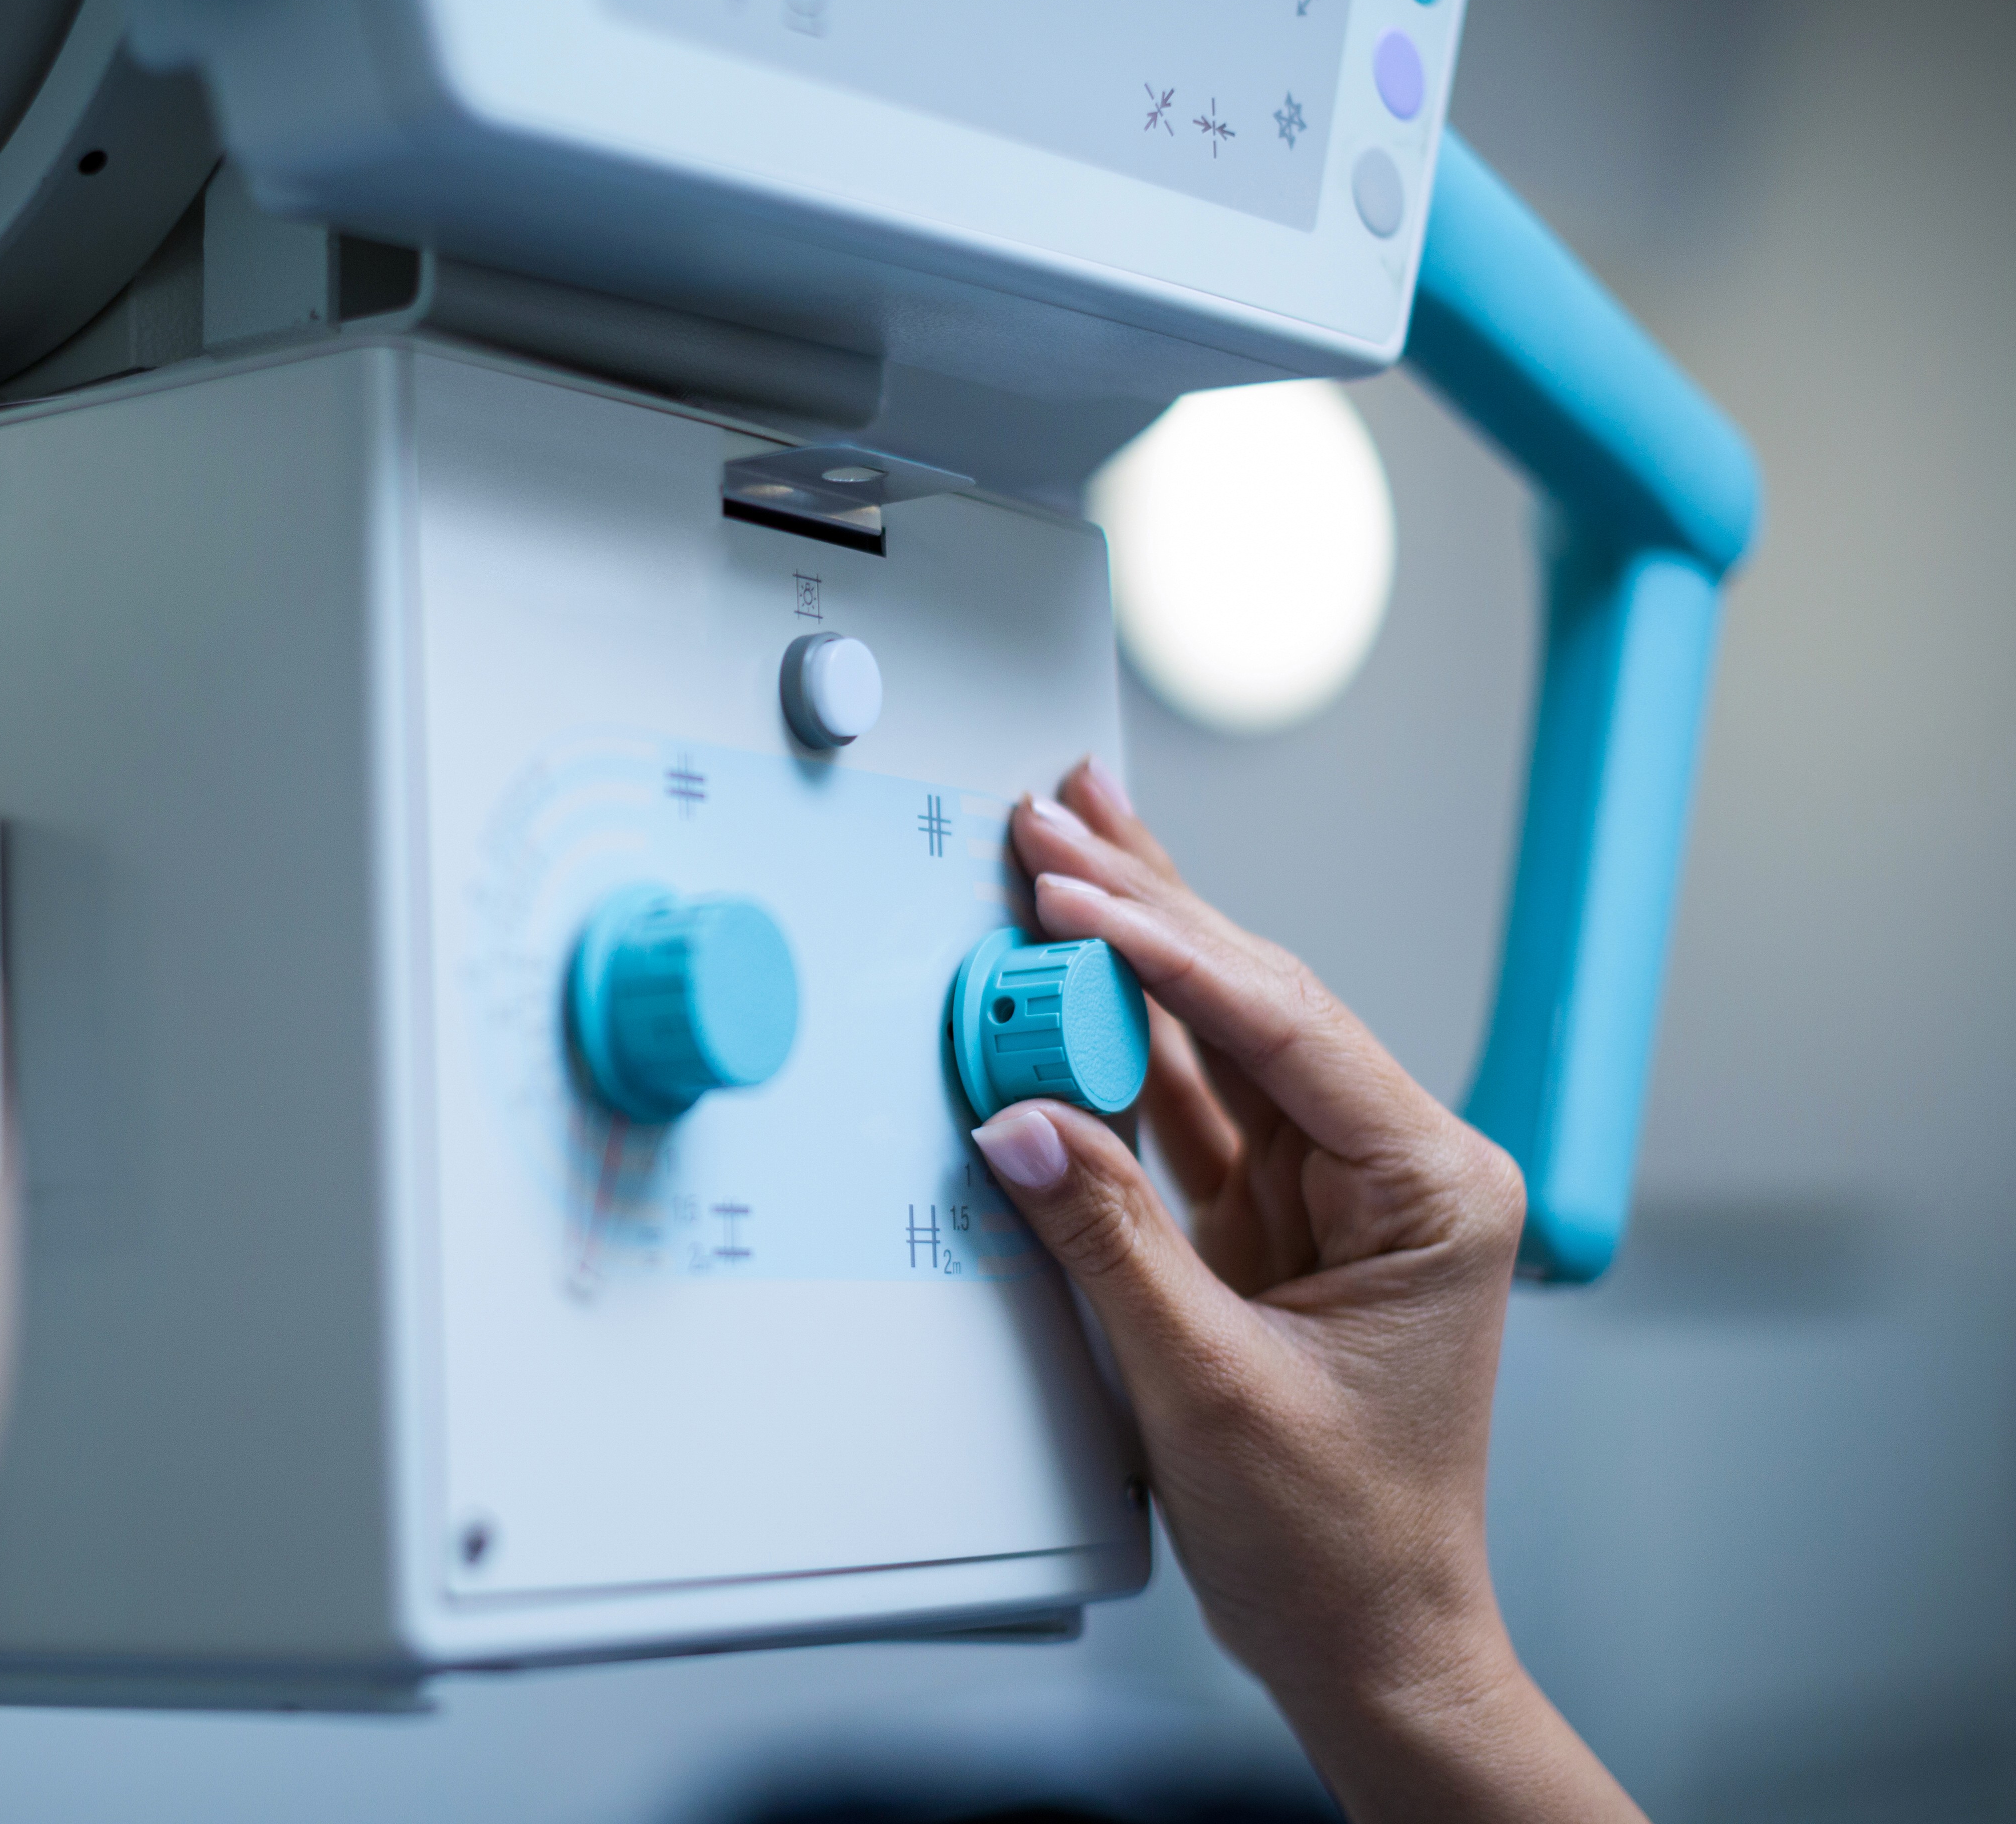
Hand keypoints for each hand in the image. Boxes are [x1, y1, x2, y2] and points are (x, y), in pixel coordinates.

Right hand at [970, 759, 1640, 1823]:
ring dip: (1137, 944)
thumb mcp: (1208, 1388)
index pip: (1283, 1030)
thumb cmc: (1342, 1542)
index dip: (1166, 950)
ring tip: (1065, 845)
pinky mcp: (1272, 1219)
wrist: (1369, 1642)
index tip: (1071, 891)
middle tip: (1058, 813)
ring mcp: (1331, 1190)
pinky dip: (1125, 1036)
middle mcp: (1395, 1170)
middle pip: (1257, 999)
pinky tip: (1080, 967)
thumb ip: (1109, 1240)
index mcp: (1433, 1191)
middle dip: (1150, 902)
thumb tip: (1022, 1123)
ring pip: (1221, 1032)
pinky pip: (1189, 1103)